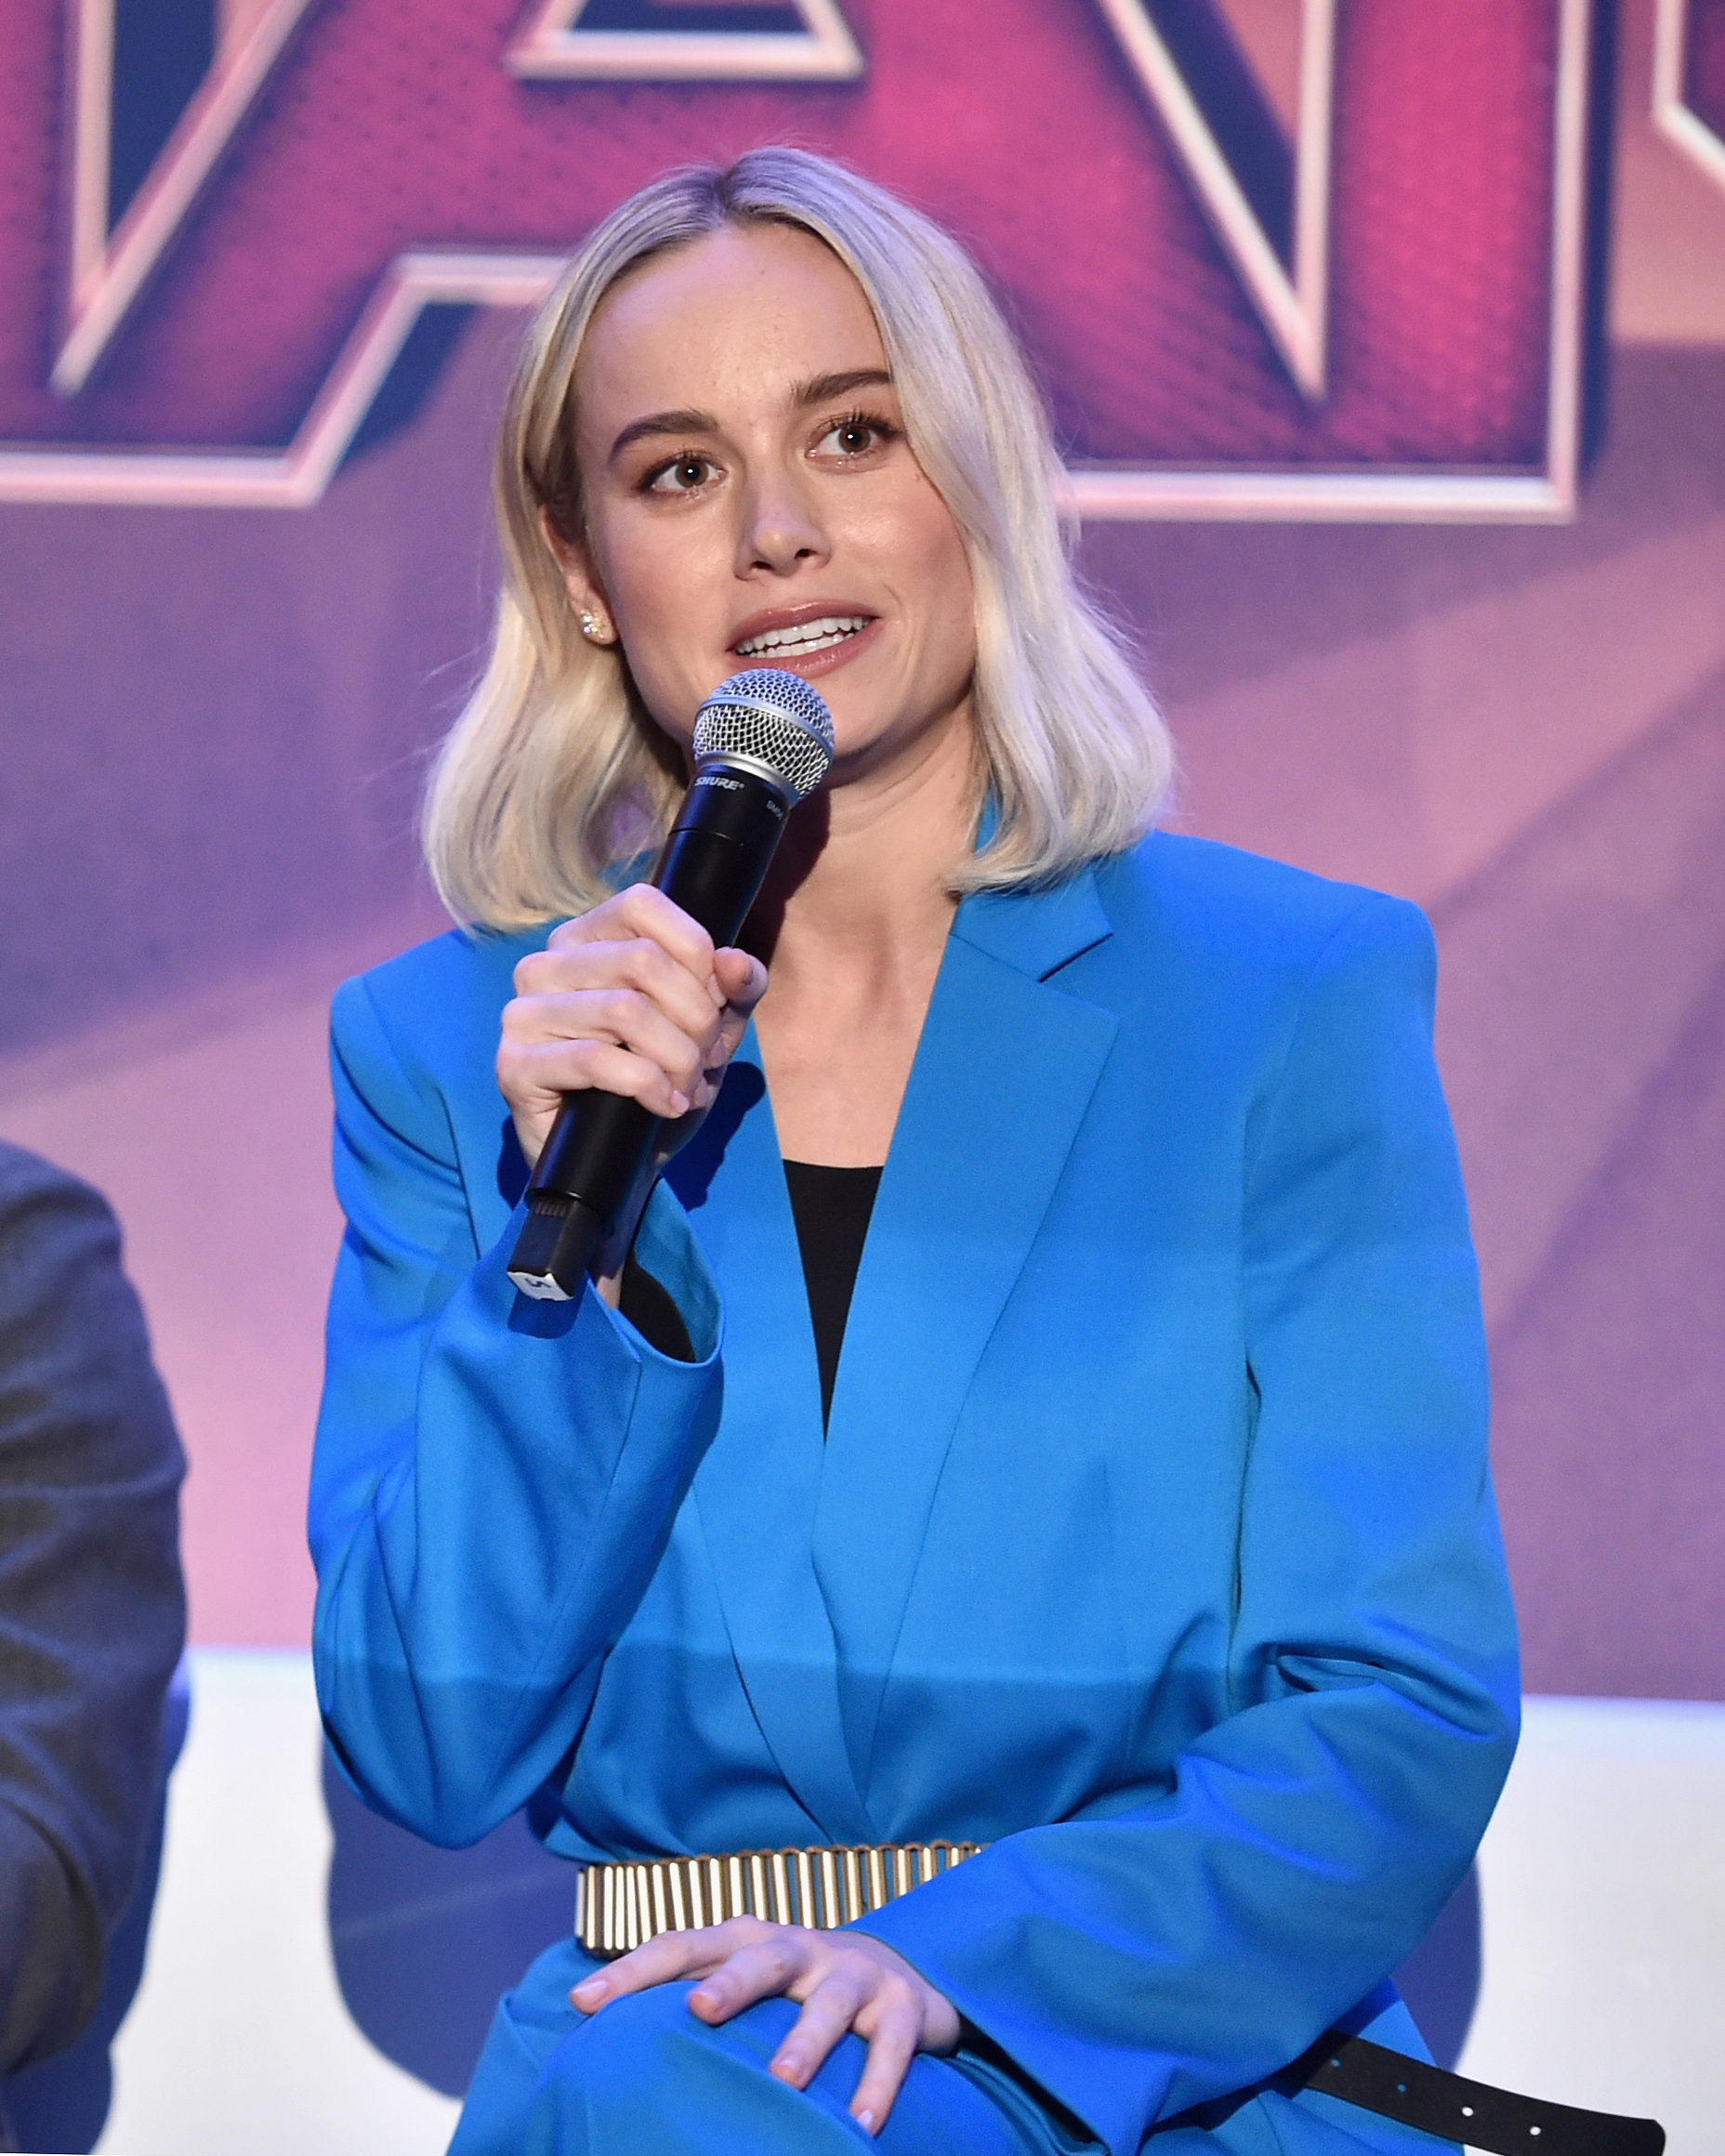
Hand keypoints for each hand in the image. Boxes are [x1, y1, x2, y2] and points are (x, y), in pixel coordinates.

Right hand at [499, 883, 767, 1171]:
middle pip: (643, 959)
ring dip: (677, 1056)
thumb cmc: (663, 1082)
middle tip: (704, 1059)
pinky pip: (596, 1059)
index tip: (714, 1002)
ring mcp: (522, 1014)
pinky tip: (665, 1104)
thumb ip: (734, 988)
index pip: (642, 904)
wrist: (623, 1165)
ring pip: (625, 1009)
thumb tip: (735, 962)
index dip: (694, 951)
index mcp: (587, 939)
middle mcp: (545, 965)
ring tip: (686, 1086)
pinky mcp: (515, 1066)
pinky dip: (648, 1085)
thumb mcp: (713, 1030)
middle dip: (696, 1016)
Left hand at [569, 1917, 960, 2135]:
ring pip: (830, 1999)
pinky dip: (878, 2081)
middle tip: (698, 2011)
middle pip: (762, 1957)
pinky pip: (893, 2043)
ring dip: (806, 2038)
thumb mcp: (749, 1986)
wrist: (904, 1973)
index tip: (583, 2001)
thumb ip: (695, 2000)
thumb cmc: (798, 1991)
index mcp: (749, 1941)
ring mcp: (855, 1974)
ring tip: (785, 2079)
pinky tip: (861, 2124)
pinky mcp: (903, 2006)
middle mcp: (800, 1949)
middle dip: (731, 1981)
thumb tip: (598, 2043)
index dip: (635, 1969)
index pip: (685, 1946)